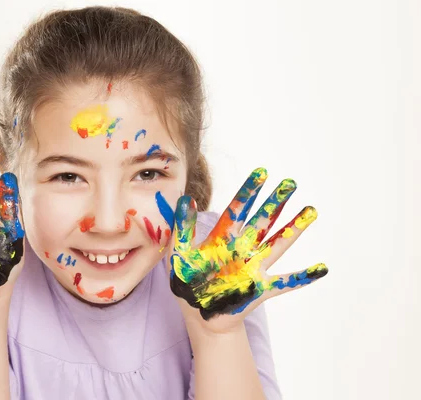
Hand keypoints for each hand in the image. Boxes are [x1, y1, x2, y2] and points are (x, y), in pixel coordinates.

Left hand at [169, 167, 327, 334]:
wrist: (196, 313)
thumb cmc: (186, 281)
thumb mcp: (178, 252)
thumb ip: (182, 227)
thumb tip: (186, 198)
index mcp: (222, 238)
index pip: (237, 210)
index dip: (249, 192)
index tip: (262, 172)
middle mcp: (242, 249)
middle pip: (262, 221)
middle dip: (275, 202)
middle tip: (290, 183)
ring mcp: (253, 268)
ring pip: (277, 244)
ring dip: (293, 229)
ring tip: (311, 211)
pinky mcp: (259, 289)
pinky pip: (285, 283)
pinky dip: (303, 277)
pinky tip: (322, 269)